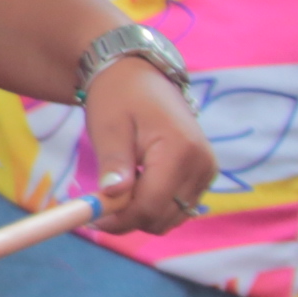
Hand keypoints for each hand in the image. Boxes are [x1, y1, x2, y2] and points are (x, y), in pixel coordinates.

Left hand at [80, 54, 214, 235]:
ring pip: (170, 217)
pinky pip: (176, 207)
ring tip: (120, 183)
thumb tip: (113, 196)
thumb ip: (114, 163)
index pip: (151, 206)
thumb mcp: (109, 128)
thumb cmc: (119, 98)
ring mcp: (206, 172)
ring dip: (140, 211)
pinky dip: (153, 205)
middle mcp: (202, 165)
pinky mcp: (203, 176)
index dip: (119, 219)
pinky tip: (137, 182)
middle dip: (128, 216)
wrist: (140, 77)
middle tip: (99, 200)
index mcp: (181, 151)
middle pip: (162, 217)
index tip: (91, 216)